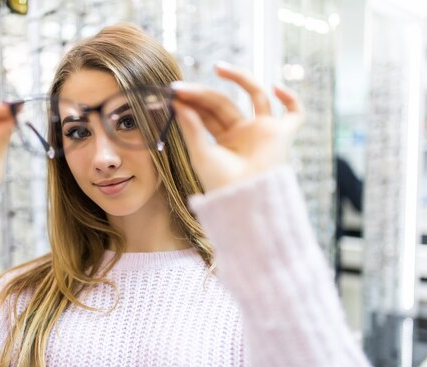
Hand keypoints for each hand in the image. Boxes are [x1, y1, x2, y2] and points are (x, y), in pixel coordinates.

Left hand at [172, 64, 303, 192]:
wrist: (243, 199)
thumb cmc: (220, 183)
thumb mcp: (201, 153)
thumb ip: (191, 127)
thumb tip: (176, 103)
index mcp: (224, 139)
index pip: (207, 113)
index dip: (190, 102)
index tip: (171, 93)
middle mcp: (244, 132)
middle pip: (223, 103)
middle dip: (202, 93)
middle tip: (180, 87)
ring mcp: (263, 130)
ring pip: (256, 96)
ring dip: (240, 78)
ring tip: (218, 67)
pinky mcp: (281, 134)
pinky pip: (294, 114)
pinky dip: (291, 99)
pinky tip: (276, 86)